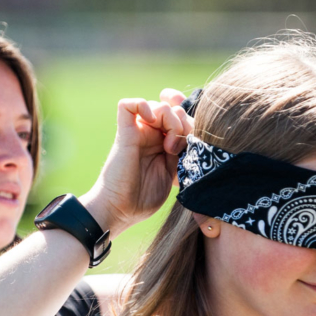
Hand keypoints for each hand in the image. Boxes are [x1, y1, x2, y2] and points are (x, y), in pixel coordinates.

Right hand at [81, 89, 192, 237]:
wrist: (120, 211)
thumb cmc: (144, 198)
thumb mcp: (174, 173)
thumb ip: (183, 153)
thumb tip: (194, 135)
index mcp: (163, 144)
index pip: (181, 118)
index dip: (191, 121)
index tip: (192, 141)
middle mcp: (151, 135)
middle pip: (173, 109)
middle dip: (184, 122)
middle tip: (179, 146)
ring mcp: (138, 132)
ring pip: (157, 105)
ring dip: (170, 118)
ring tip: (168, 143)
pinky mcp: (124, 133)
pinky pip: (128, 105)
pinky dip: (142, 105)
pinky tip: (150, 120)